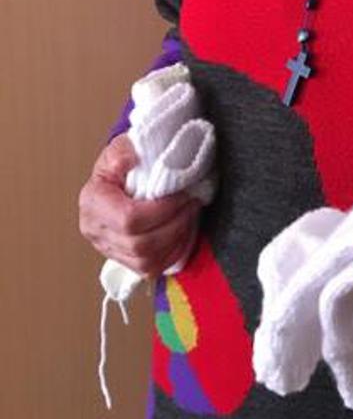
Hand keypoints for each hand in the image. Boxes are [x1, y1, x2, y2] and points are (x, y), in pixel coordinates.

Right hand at [78, 134, 201, 277]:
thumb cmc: (122, 164)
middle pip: (140, 244)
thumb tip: (129, 158)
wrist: (119, 178)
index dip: (162, 210)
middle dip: (174, 225)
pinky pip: (151, 269)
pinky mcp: (123, 260)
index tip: (182, 195)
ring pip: (146, 261)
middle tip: (192, 204)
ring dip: (175, 239)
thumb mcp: (120, 149)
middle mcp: (95, 231)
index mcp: (93, 203)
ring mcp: (108, 249)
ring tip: (189, 216)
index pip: (129, 219)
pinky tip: (182, 233)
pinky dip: (171, 253)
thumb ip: (122, 151)